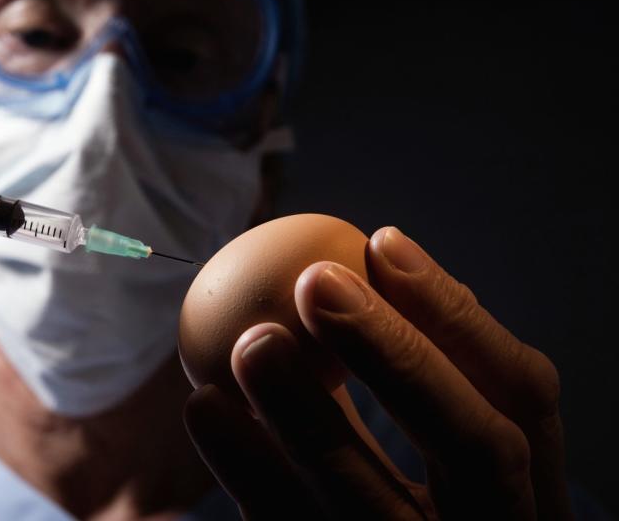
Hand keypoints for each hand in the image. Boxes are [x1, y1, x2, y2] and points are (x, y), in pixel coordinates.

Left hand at [184, 226, 569, 519]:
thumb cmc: (401, 510)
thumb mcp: (433, 463)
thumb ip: (415, 385)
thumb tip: (349, 270)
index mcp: (527, 497)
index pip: (523, 397)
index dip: (456, 316)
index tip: (382, 242)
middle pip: (474, 446)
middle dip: (400, 355)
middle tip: (318, 282)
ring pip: (368, 498)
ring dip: (305, 412)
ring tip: (251, 343)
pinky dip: (245, 467)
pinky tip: (207, 408)